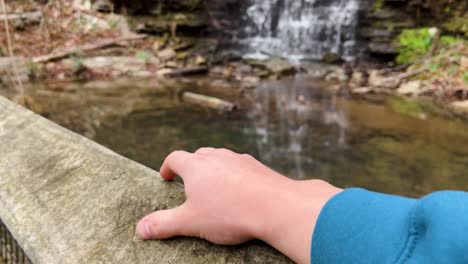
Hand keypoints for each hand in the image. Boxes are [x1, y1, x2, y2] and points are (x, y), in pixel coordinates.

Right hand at [136, 148, 341, 263]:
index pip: (175, 158)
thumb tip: (140, 228)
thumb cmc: (229, 213)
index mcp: (196, 166)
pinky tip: (239, 190)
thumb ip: (163, 224)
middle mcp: (217, 156)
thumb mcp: (190, 222)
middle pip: (198, 155)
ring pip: (221, 158)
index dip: (167, 167)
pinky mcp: (257, 166)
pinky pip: (240, 166)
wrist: (275, 206)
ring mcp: (239, 159)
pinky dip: (235, 174)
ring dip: (214, 169)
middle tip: (189, 183)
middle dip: (191, 167)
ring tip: (214, 186)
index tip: (166, 177)